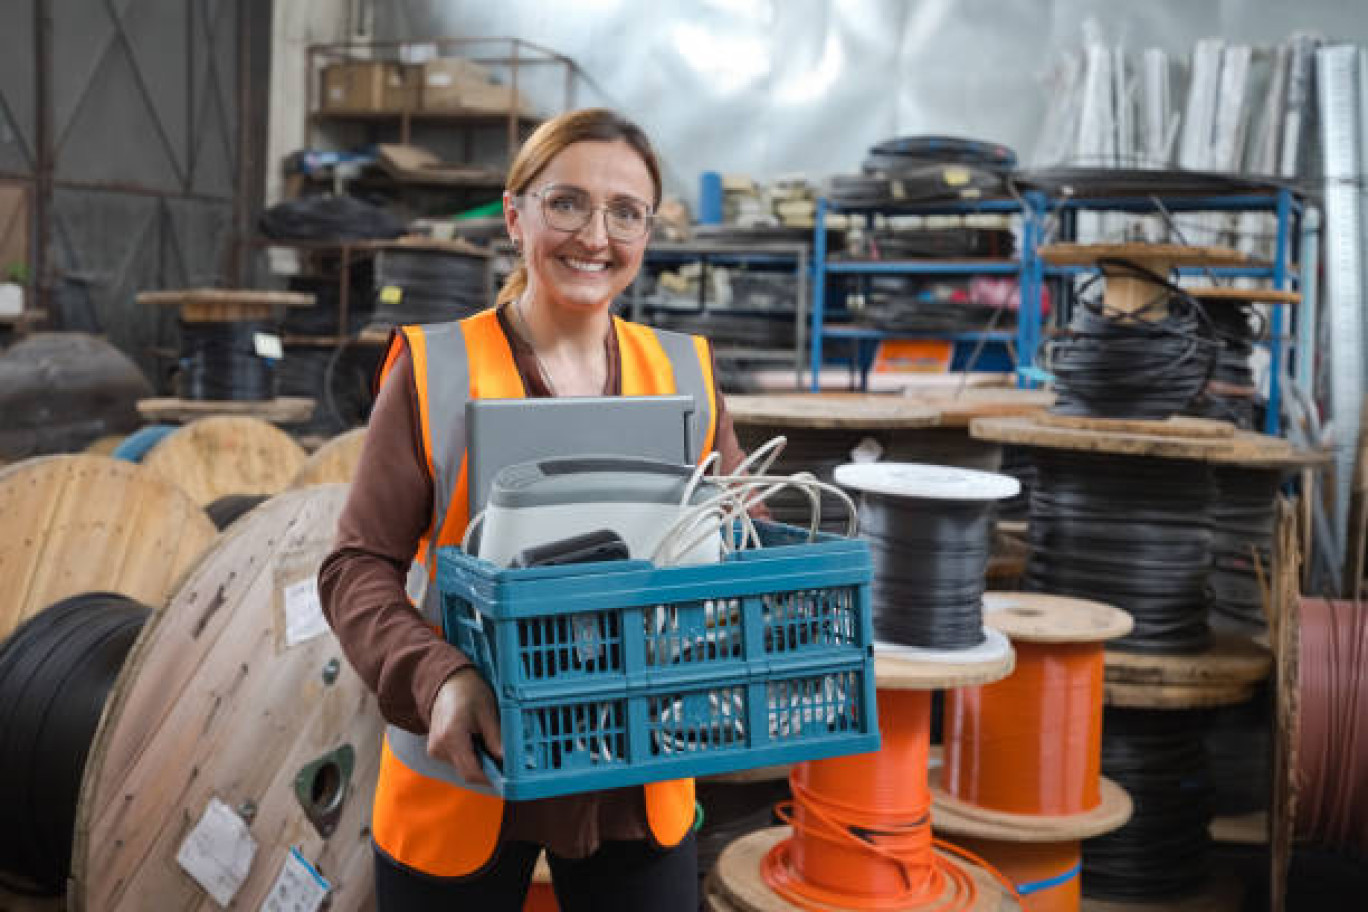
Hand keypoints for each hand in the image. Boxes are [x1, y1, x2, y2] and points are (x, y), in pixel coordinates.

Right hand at [427, 667, 502, 785]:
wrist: (448, 682)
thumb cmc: (469, 692)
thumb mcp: (487, 712)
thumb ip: (495, 738)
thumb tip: (505, 759)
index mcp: (451, 737)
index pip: (471, 772)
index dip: (489, 778)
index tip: (506, 777)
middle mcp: (439, 747)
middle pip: (466, 772)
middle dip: (486, 770)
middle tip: (502, 760)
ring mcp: (434, 749)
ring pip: (461, 767)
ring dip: (477, 762)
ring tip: (486, 742)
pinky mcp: (435, 749)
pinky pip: (456, 761)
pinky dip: (469, 756)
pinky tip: (475, 741)